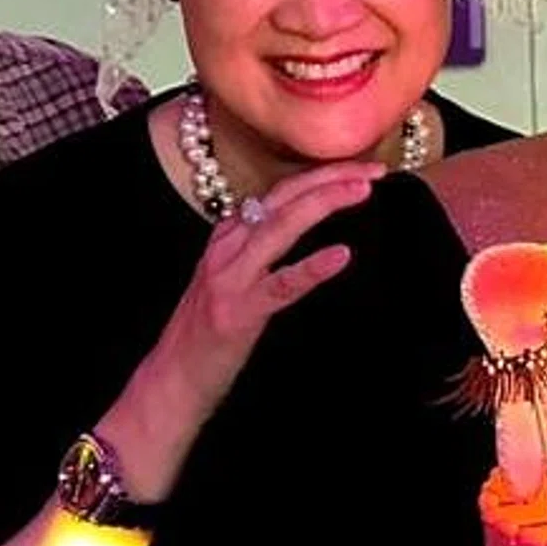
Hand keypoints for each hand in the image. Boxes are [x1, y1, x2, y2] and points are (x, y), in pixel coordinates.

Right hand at [150, 161, 380, 414]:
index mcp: (228, 236)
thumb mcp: (232, 277)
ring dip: (323, 202)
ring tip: (362, 190)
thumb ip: (260, 248)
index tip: (361, 165)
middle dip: (330, 176)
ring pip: (280, 226)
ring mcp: (231, 278)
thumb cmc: (208, 333)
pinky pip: (282, 285)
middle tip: (375, 169)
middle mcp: (227, 247)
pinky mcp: (239, 313)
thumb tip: (302, 223)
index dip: (321, 172)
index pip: (280, 191)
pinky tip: (342, 256)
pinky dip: (312, 267)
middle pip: (283, 197)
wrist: (171, 380)